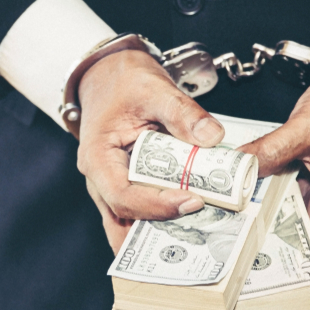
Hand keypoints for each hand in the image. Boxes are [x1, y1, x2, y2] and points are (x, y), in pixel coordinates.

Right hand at [78, 49, 225, 253]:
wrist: (109, 75)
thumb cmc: (123, 82)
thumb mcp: (154, 89)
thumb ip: (183, 112)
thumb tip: (211, 138)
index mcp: (97, 157)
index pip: (123, 196)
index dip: (157, 205)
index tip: (193, 201)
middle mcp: (100, 179)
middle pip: (125, 218)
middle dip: (158, 231)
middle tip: (199, 232)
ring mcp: (111, 186)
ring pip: (129, 222)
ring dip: (158, 232)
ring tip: (196, 234)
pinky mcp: (127, 186)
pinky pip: (139, 212)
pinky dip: (160, 220)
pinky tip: (189, 220)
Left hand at [241, 68, 309, 282]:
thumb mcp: (307, 126)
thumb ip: (272, 149)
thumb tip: (239, 167)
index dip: (308, 278)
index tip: (276, 283)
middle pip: (305, 248)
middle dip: (274, 256)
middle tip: (237, 260)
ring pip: (291, 224)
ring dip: (265, 229)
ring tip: (230, 234)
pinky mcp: (308, 179)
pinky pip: (284, 200)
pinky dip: (265, 203)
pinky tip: (240, 200)